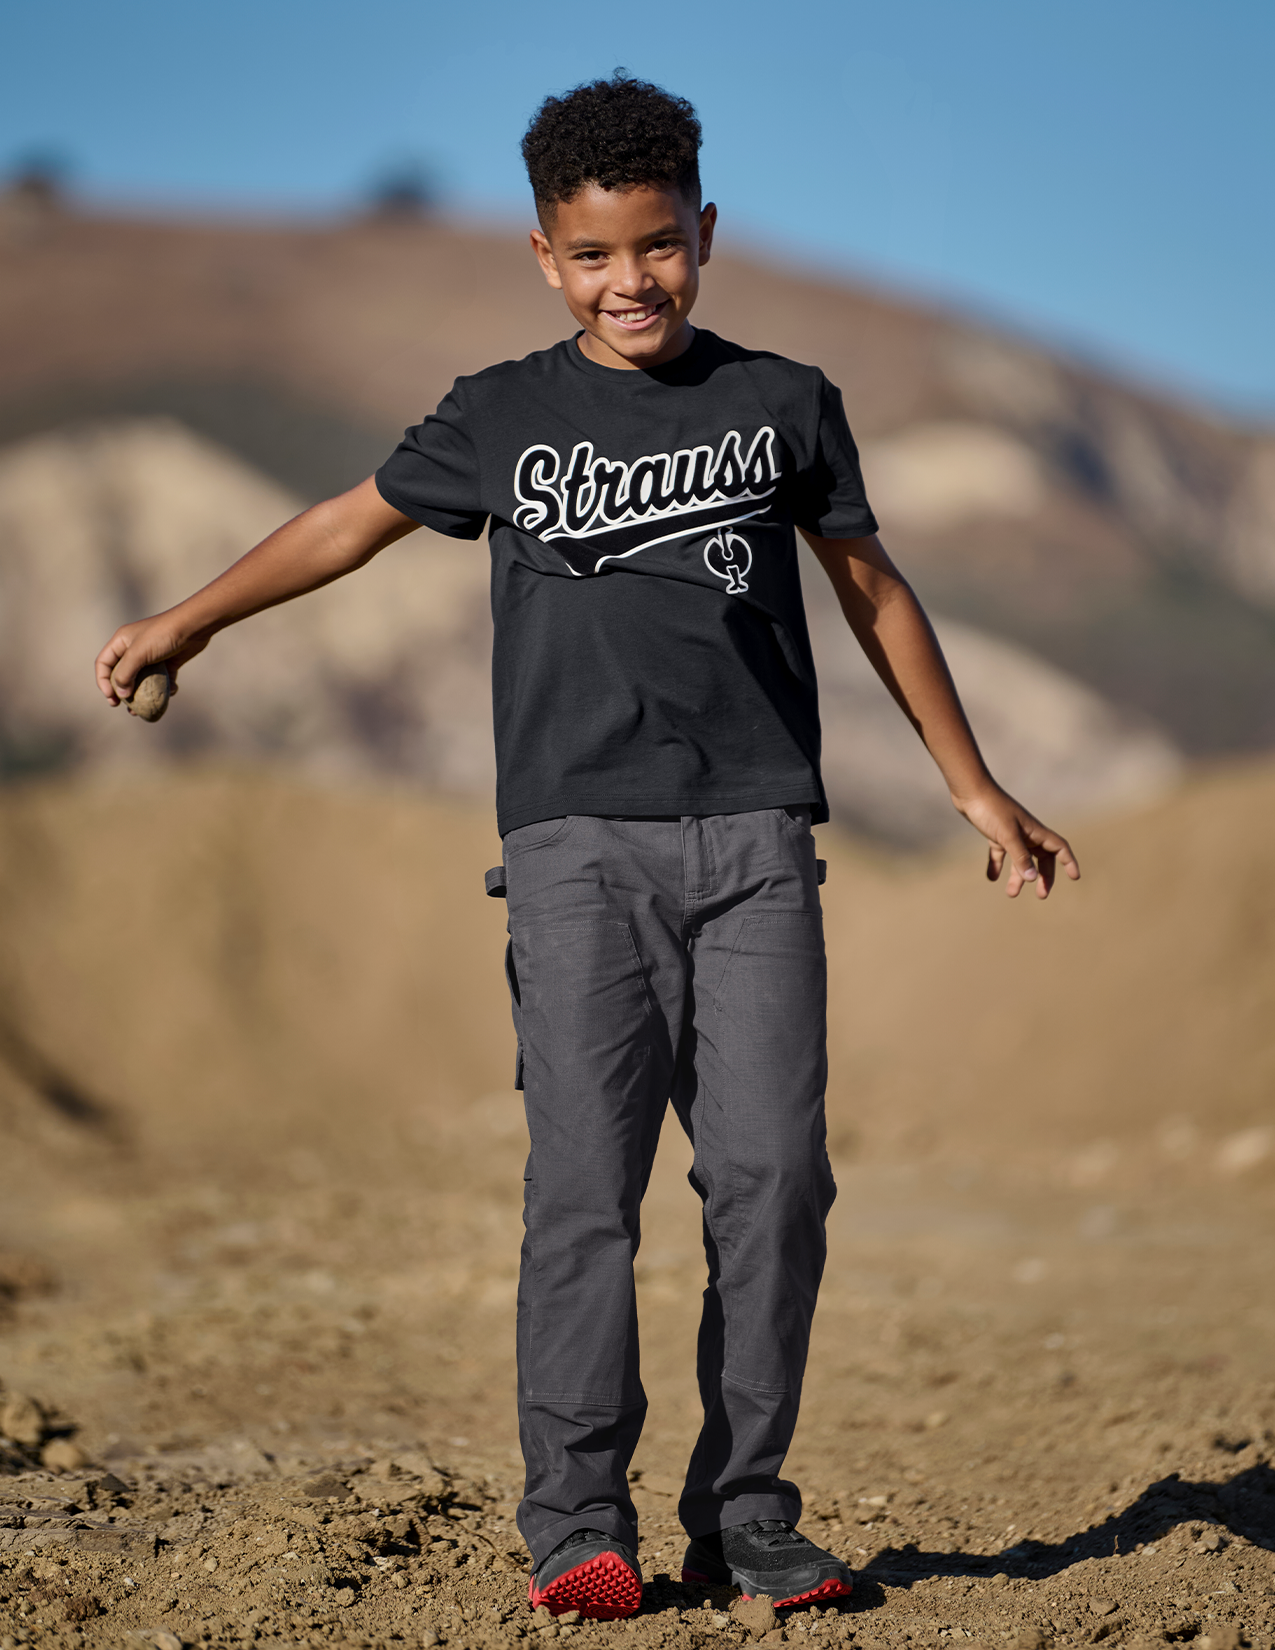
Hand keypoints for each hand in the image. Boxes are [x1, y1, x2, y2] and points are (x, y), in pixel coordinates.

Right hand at [94, 614, 211, 705]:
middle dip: (122, 692)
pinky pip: (161, 680)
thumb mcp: (138, 653)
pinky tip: (172, 691)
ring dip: (142, 695)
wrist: (193, 627)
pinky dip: (164, 688)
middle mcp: (134, 649)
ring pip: (142, 680)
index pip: (103, 664)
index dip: (103, 682)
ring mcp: (151, 656)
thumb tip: (121, 694)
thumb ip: (126, 674)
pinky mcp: (167, 663)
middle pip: (122, 674)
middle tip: (122, 706)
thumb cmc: (162, 635)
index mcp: (121, 642)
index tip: (111, 698)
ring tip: (143, 710)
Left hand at [954, 783, 1079, 899]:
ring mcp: (1010, 833)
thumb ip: (1020, 857)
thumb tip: (1033, 879)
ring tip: (1011, 894)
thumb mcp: (1007, 836)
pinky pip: (1000, 854)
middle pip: (1042, 858)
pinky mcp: (995, 833)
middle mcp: (1026, 833)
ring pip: (1020, 859)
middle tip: (1041, 895)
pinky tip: (991, 878)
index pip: (1059, 848)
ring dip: (1018, 876)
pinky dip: (997, 866)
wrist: (970, 790)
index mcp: (1035, 831)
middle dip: (1042, 876)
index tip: (1075, 877)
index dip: (1069, 862)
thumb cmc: (991, 809)